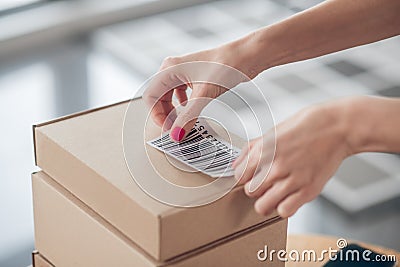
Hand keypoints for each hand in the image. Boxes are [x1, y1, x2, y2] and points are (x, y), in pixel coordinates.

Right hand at [143, 42, 257, 141]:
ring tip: (181, 123)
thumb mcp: (204, 95)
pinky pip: (181, 93)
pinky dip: (183, 105)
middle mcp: (174, 69)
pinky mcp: (195, 77)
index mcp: (170, 69)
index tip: (167, 129)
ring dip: (173, 111)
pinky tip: (190, 111)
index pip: (151, 96)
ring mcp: (184, 72)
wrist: (248, 56)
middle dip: (164, 115)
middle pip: (159, 97)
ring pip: (169, 96)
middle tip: (175, 130)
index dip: (156, 115)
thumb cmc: (226, 65)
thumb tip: (176, 134)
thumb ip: (189, 117)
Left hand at [233, 100, 351, 217]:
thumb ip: (252, 148)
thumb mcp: (274, 130)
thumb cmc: (309, 126)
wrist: (338, 127)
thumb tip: (237, 163)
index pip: (239, 175)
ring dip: (267, 201)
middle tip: (265, 183)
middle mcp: (275, 166)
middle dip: (256, 188)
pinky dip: (284, 208)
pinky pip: (284, 211)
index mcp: (264, 150)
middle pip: (250, 191)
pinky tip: (288, 197)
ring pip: (263, 206)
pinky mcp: (308, 190)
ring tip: (275, 193)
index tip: (250, 176)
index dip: (244, 176)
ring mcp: (292, 180)